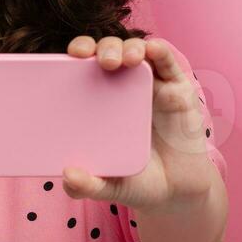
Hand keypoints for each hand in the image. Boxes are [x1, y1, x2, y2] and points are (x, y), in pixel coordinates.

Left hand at [60, 35, 218, 213]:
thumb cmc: (139, 182)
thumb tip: (67, 177)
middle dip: (98, 47)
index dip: (74, 56)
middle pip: (109, 52)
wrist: (178, 193)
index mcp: (101, 103)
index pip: (84, 68)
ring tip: (120, 60)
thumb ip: (87, 185)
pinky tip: (151, 50)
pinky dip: (159, 50)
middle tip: (91, 59)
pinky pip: (168, 63)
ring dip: (127, 47)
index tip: (63, 58)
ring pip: (137, 51)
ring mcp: (152, 86)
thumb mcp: (109, 186)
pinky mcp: (177, 90)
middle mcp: (125, 88)